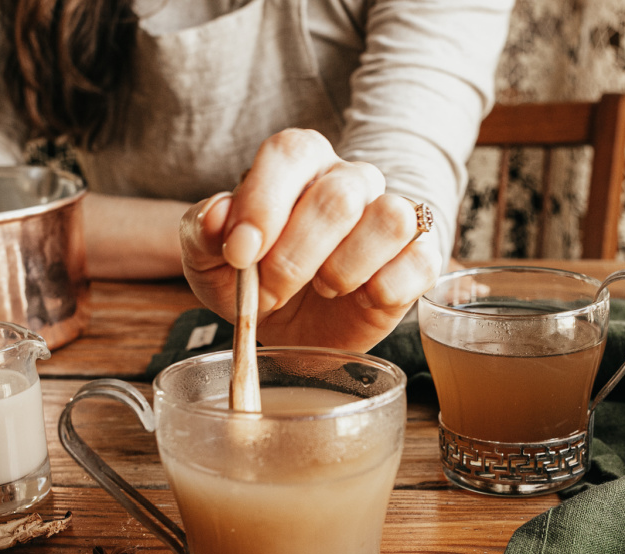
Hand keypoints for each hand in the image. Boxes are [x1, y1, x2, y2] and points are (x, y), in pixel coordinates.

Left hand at [179, 129, 441, 352]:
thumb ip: (203, 231)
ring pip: (390, 218)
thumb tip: (218, 214)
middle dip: (296, 255)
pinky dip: (386, 289)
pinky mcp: (420, 258)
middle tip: (273, 290)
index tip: (241, 252)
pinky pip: (421, 260)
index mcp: (299, 165)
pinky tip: (360, 300)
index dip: (264, 202)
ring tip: (324, 287)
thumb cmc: (253, 282)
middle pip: (339, 194)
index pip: (291, 153)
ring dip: (346, 268)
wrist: (292, 329)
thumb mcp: (209, 262)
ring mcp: (390, 218)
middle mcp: (350, 181)